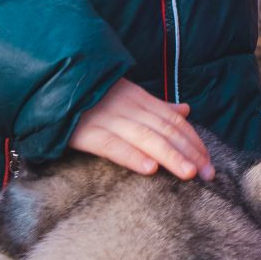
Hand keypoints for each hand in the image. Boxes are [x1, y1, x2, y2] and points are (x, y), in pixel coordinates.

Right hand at [67, 79, 210, 178]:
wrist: (51, 85)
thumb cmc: (91, 96)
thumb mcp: (127, 95)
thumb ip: (156, 106)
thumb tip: (185, 110)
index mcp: (139, 99)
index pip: (174, 121)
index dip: (193, 140)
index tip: (209, 161)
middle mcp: (127, 108)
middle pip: (165, 130)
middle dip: (189, 152)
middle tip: (208, 174)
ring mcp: (107, 119)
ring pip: (145, 137)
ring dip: (169, 156)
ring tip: (188, 174)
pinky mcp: (85, 132)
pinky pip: (112, 144)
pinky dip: (132, 156)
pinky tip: (148, 169)